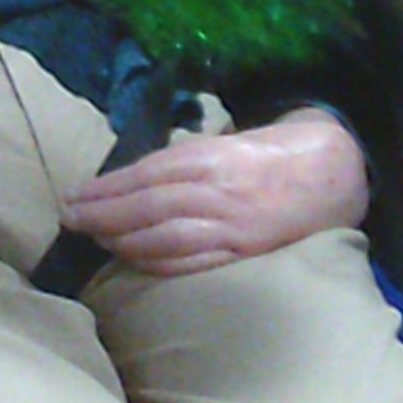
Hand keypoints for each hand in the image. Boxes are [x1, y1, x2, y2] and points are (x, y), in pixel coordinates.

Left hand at [60, 106, 365, 277]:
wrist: (331, 174)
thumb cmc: (269, 155)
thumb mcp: (225, 141)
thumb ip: (185, 157)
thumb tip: (131, 178)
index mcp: (210, 155)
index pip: (145, 173)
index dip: (106, 188)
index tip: (74, 196)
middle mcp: (217, 189)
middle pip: (148, 205)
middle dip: (103, 215)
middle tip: (70, 220)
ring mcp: (232, 224)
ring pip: (166, 235)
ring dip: (124, 240)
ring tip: (95, 239)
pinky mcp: (245, 251)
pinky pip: (194, 260)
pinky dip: (159, 261)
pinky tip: (134, 260)